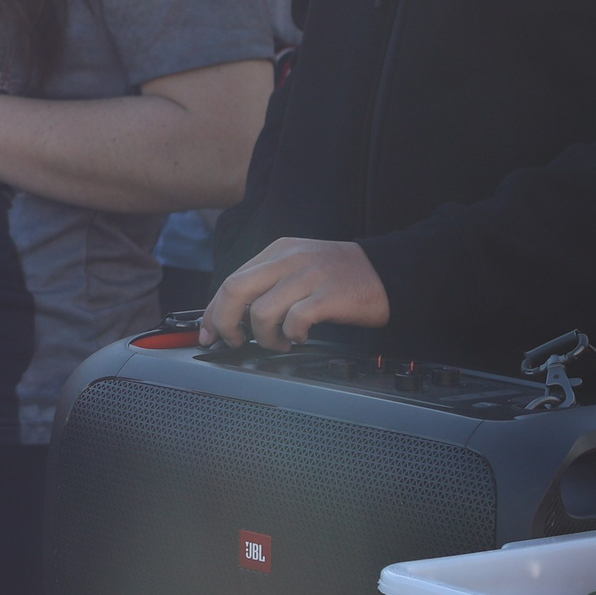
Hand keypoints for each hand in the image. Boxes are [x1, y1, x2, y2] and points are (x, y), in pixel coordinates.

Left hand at [200, 237, 390, 350]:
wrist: (388, 272)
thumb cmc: (340, 277)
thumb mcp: (298, 268)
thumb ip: (268, 284)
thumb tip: (233, 314)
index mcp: (276, 252)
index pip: (230, 280)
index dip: (213, 310)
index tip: (207, 332)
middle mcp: (288, 260)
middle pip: (235, 289)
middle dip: (225, 321)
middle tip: (234, 341)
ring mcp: (308, 276)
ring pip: (262, 310)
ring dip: (264, 336)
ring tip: (279, 342)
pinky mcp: (328, 296)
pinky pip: (295, 319)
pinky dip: (292, 334)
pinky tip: (301, 337)